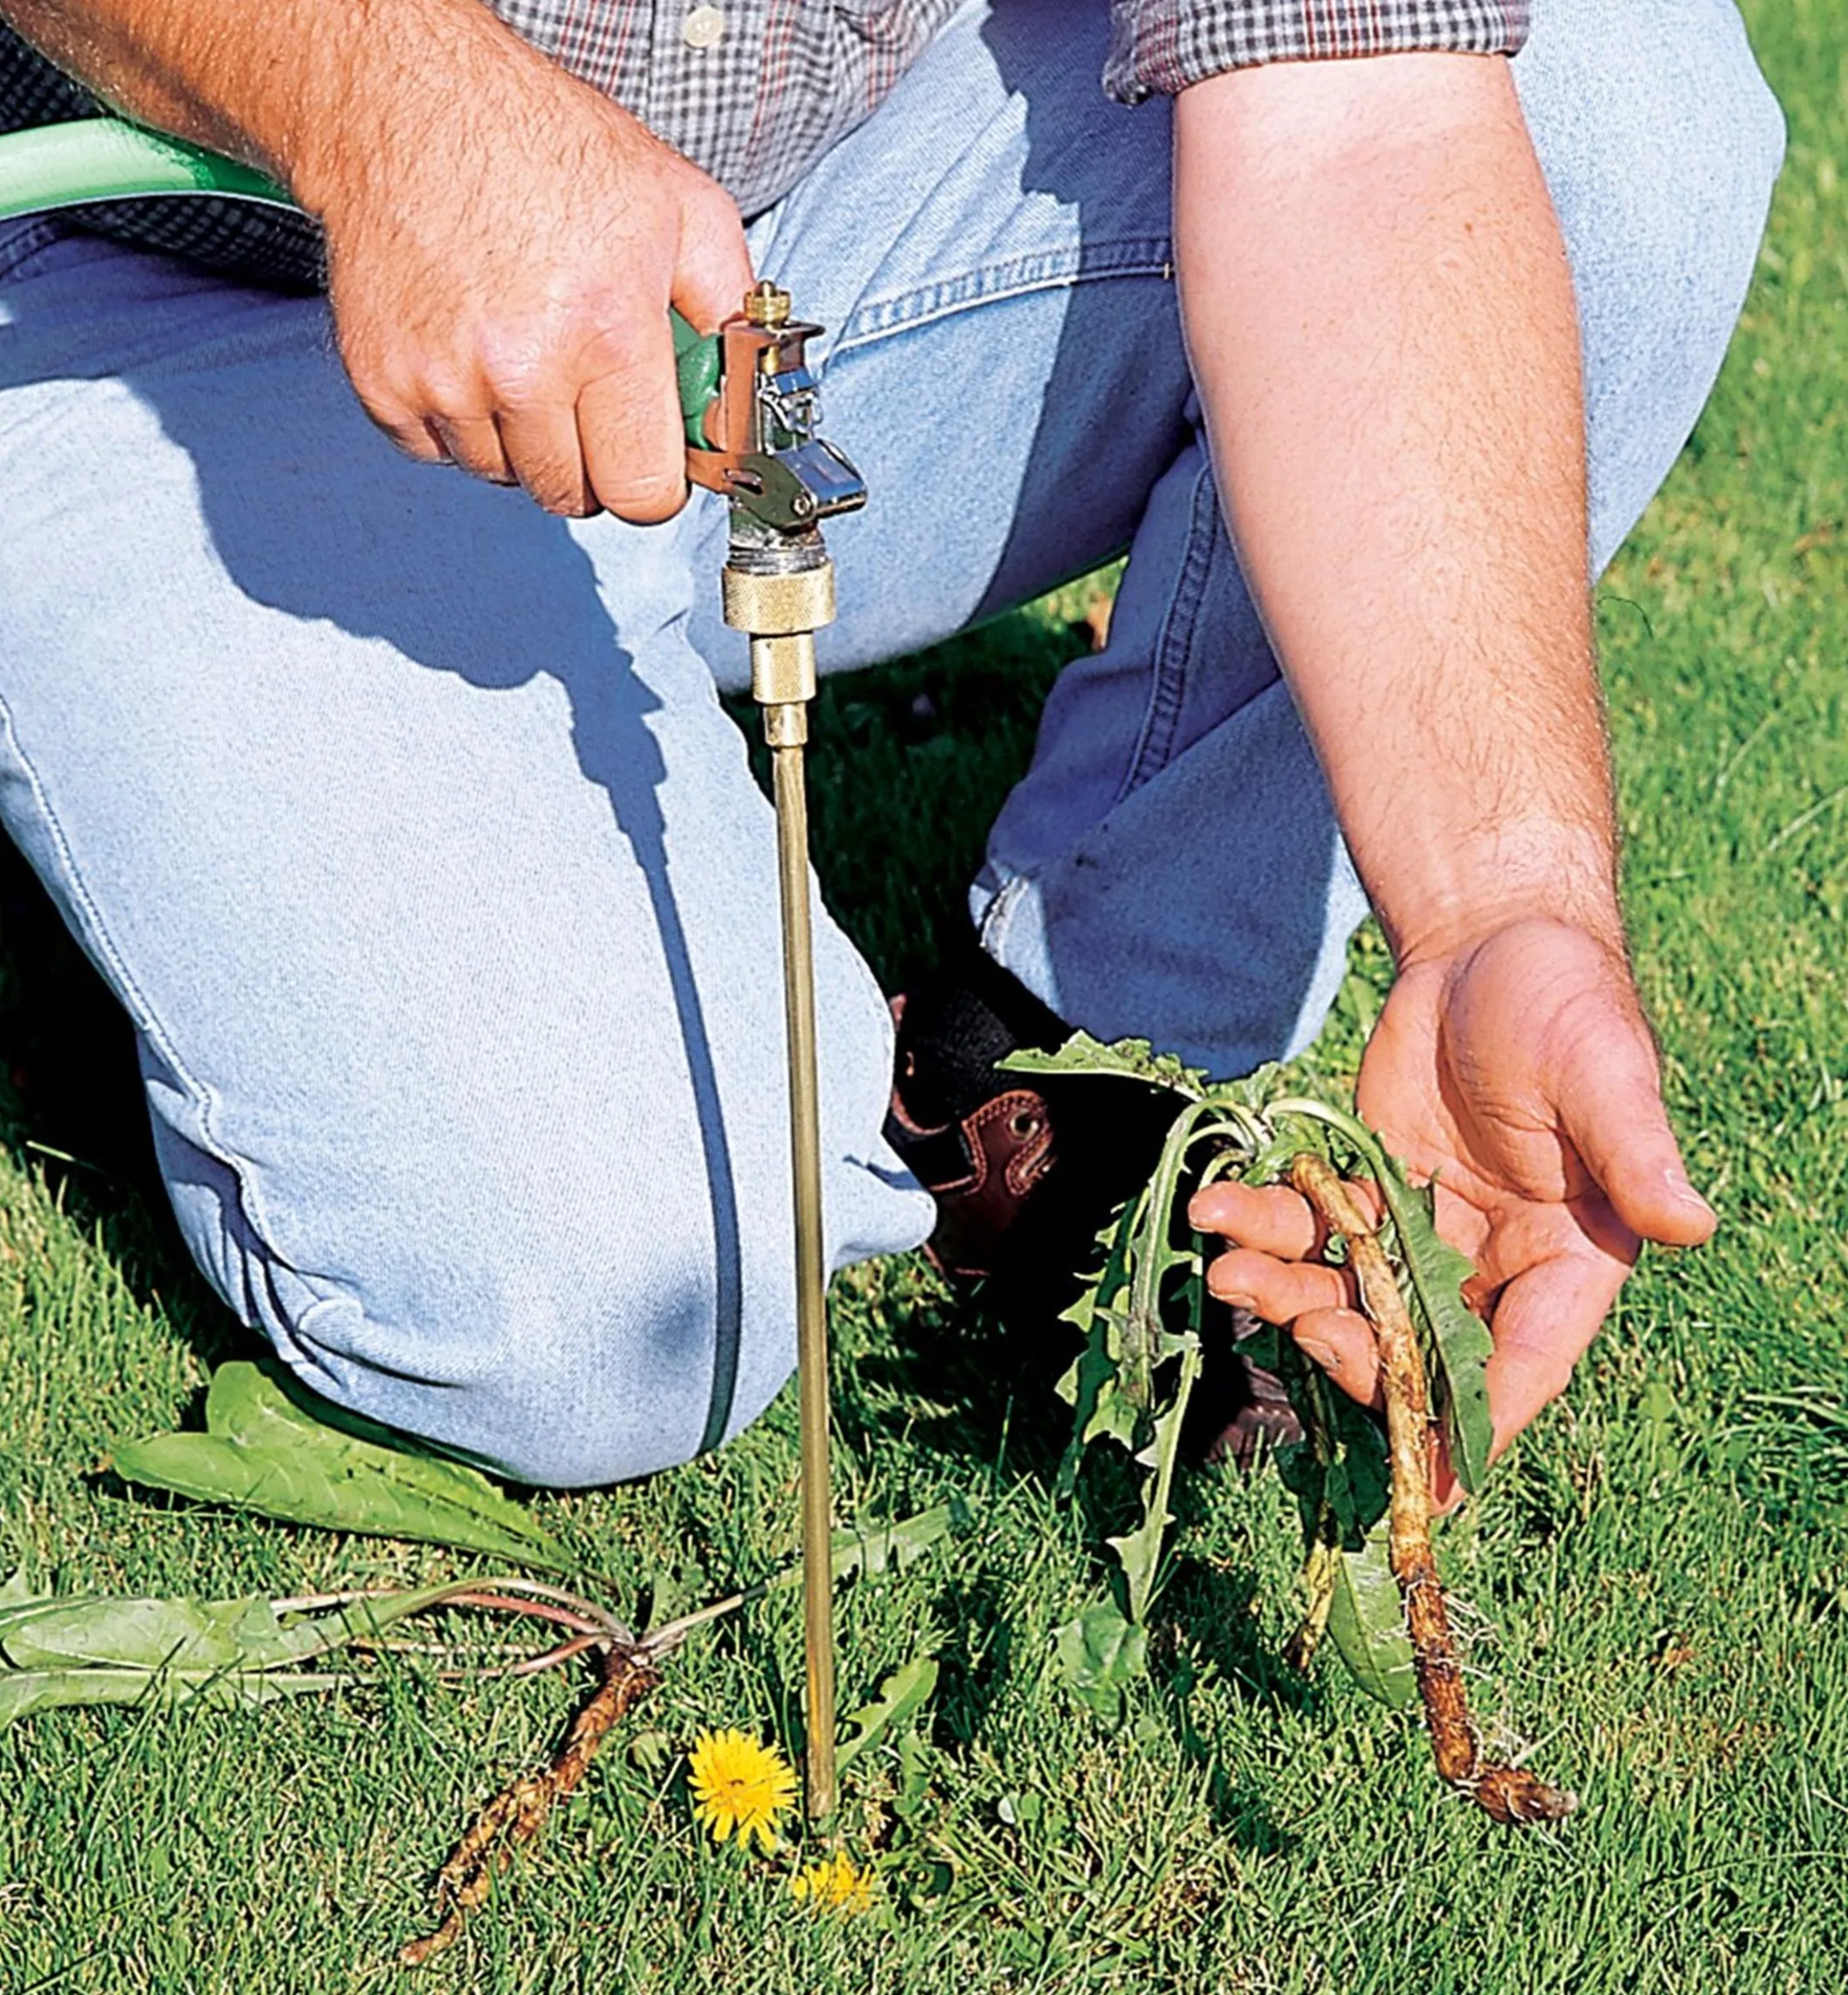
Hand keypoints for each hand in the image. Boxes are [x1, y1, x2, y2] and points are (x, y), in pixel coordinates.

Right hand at [306, 22, 751, 518]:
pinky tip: (474, 355)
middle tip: (590, 396)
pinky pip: (441, 454)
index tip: (652, 454)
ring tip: (527, 358)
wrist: (413, 105)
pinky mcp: (385, 383)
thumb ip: (732, 311)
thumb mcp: (682, 209)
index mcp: (607, 332)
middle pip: (573, 497)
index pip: (643, 493)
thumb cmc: (545, 148)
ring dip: (524, 441)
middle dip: (593, 462)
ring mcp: (445, 382)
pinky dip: (462, 423)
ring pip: (506, 478)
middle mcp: (522, 368)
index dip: (655, 481)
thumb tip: (744, 400)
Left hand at [1190, 919, 1716, 1486]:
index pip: (1525, 1363)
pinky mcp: (1368, 1187)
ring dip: (1286, 1294)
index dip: (1477, 1422)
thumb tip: (1690, 1223)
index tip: (1429, 1483)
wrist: (1487, 938)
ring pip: (1352, 1294)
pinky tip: (1218, 1212)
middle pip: (1422, 1345)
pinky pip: (1313, 1230)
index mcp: (1570, 1259)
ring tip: (1226, 1269)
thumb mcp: (1606, 1073)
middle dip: (1357, 1353)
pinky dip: (1263, 1230)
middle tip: (1297, 1328)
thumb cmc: (1566, 999)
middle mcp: (1496, 1261)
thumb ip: (1636, 1154)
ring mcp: (1424, 1229)